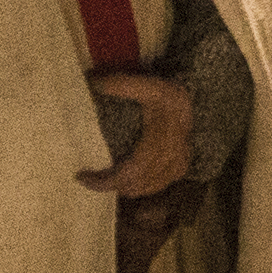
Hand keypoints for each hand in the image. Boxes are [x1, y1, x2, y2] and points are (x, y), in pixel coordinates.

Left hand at [81, 70, 196, 202]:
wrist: (190, 102)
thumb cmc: (167, 95)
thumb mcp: (146, 86)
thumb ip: (121, 85)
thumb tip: (94, 83)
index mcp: (159, 144)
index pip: (127, 175)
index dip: (103, 181)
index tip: (81, 176)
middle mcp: (169, 161)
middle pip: (132, 186)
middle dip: (107, 184)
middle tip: (87, 176)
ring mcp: (176, 168)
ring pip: (143, 189)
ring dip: (122, 187)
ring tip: (102, 178)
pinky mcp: (179, 170)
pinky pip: (154, 187)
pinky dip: (138, 186)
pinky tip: (125, 179)